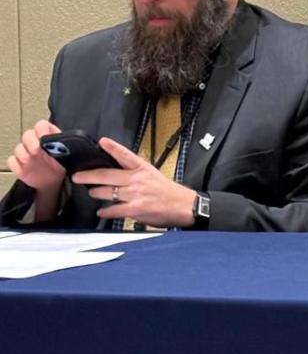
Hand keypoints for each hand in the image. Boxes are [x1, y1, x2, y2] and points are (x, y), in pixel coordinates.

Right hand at [8, 120, 66, 193]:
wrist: (55, 180)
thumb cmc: (62, 164)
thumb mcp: (69, 154)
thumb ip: (68, 148)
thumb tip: (72, 145)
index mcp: (48, 136)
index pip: (41, 125)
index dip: (41, 128)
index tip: (44, 135)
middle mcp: (35, 142)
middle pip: (27, 135)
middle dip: (30, 141)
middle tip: (36, 149)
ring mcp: (26, 153)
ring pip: (19, 148)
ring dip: (23, 153)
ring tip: (30, 159)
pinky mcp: (19, 165)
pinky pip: (12, 161)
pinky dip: (17, 164)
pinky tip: (25, 167)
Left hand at [74, 137, 197, 228]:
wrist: (183, 206)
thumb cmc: (169, 192)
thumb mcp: (153, 175)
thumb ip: (135, 174)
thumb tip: (117, 176)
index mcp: (143, 169)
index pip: (125, 155)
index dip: (112, 147)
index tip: (102, 141)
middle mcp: (137, 179)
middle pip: (107, 175)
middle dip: (89, 176)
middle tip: (78, 176)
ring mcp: (135, 194)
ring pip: (107, 192)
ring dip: (96, 193)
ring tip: (92, 192)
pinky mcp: (134, 209)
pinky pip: (113, 210)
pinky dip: (105, 212)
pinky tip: (101, 212)